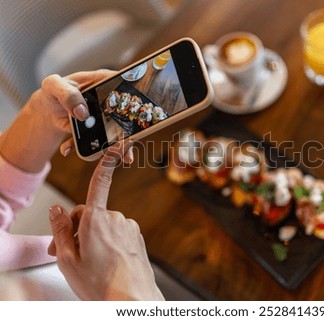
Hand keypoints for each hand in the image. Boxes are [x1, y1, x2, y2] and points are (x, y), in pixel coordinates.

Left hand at [0, 70, 131, 172]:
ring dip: (117, 147)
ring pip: (117, 132)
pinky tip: (72, 150)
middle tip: (129, 141)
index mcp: (101, 81)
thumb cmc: (52, 91)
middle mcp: (107, 100)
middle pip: (126, 113)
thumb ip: (67, 94)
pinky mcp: (96, 130)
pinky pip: (98, 142)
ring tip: (115, 157)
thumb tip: (82, 112)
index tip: (134, 107)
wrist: (48, 109)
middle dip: (130, 128)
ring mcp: (104, 117)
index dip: (132, 94)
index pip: (123, 84)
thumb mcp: (53, 85)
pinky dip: (90, 151)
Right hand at [48, 142, 163, 300]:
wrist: (133, 301)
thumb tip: (56, 210)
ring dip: (92, 237)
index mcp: (97, 220)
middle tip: (68, 253)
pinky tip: (104, 261)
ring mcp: (128, 227)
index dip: (106, 163)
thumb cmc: (101, 285)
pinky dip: (108, 241)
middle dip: (77, 229)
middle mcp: (116, 219)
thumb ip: (59, 230)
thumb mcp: (68, 260)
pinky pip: (117, 232)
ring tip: (88, 261)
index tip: (114, 147)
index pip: (99, 184)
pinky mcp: (136, 236)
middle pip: (90, 214)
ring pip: (103, 224)